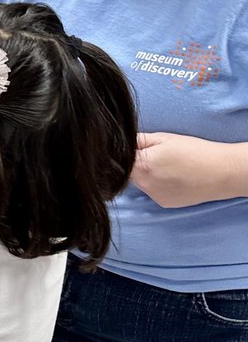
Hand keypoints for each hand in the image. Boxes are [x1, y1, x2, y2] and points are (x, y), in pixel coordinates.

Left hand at [131, 132, 245, 207]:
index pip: (119, 162)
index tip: (134, 150)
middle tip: (154, 156)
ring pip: (139, 183)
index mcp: (143, 165)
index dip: (124, 155)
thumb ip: (137, 141)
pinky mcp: (163, 203)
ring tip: (166, 167)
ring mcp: (154, 196)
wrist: (222, 172)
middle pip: (127, 174)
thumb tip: (120, 144)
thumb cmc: (195, 151)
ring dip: (145, 175)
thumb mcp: (163, 138)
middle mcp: (145, 184)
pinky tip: (172, 177)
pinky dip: (156, 184)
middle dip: (135, 165)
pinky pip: (152, 192)